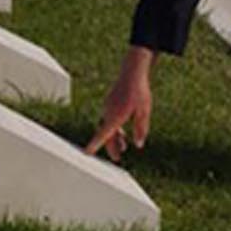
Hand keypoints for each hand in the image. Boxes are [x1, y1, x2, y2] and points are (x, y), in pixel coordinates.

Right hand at [84, 46, 155, 161]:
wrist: (133, 71)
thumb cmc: (140, 91)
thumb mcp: (144, 111)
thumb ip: (141, 129)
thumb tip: (138, 145)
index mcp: (115, 116)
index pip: (103, 134)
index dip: (94, 144)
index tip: (86, 153)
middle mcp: (108, 112)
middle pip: (106, 134)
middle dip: (111, 147)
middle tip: (117, 158)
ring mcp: (108, 107)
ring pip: (108, 127)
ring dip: (114, 138)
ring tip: (123, 148)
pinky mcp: (110, 103)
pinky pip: (109, 120)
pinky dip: (114, 129)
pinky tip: (123, 134)